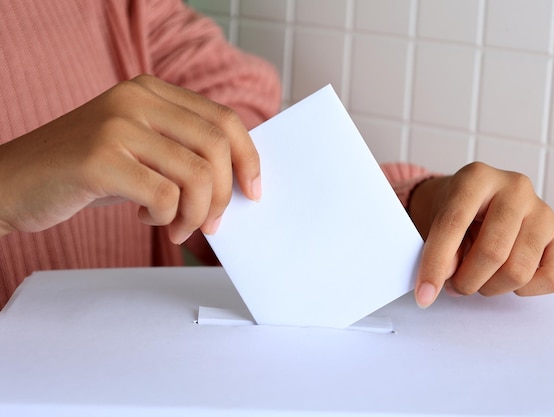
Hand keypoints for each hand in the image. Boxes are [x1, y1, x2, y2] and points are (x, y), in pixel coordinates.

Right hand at [0, 75, 260, 243]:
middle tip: (210, 223)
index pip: (224, 120)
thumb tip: (239, 179)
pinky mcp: (99, 158)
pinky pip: (164, 197)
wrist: (13, 182)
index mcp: (151, 90)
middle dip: (223, 195)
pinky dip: (166, 218)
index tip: (254, 191)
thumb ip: (184, 151)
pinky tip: (146, 218)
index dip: (248, 158)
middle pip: (216, 148)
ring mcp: (116, 125)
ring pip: (196, 175)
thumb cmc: (85, 171)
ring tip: (175, 226)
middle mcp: (136, 98)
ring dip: (195, 214)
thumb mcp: (140, 149)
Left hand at [409, 162, 553, 307]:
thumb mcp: (436, 220)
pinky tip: (505, 279)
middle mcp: (515, 188)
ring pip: (519, 270)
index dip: (435, 264)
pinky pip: (551, 279)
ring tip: (476, 280)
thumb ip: (439, 248)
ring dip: (490, 287)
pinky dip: (524, 291)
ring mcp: (543, 211)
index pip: (453, 223)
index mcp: (477, 177)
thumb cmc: (457, 212)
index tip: (423, 295)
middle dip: (466, 281)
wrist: (481, 202)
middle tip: (454, 286)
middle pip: (492, 252)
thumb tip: (447, 278)